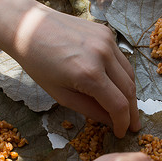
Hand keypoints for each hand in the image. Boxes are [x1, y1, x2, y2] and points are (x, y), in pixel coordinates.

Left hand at [10, 3, 139, 137]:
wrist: (28, 27)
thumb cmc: (38, 63)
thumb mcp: (61, 95)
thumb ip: (90, 110)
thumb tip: (111, 121)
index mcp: (89, 74)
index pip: (119, 105)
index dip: (123, 122)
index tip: (122, 132)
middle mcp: (103, 55)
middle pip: (129, 90)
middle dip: (132, 112)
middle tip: (133, 125)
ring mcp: (107, 42)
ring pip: (130, 74)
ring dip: (130, 94)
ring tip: (127, 108)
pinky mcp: (107, 33)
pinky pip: (122, 60)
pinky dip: (122, 75)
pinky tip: (117, 86)